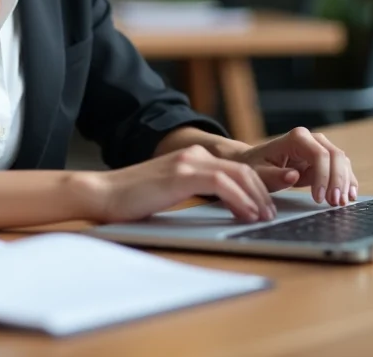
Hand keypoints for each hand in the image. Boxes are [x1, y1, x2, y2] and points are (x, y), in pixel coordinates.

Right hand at [86, 145, 277, 223]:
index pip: (237, 169)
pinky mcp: (182, 175)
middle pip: (244, 170)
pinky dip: (240, 200)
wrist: (103, 194)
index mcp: (192, 157)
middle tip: (270, 214)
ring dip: (256, 198)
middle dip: (263, 193)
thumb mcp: (170, 191)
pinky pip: (223, 185)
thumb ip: (193, 190)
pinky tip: (246, 214)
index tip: (265, 207)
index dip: (256, 187)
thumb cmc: (132, 199)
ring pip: (239, 175)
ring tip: (262, 217)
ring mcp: (188, 163)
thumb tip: (222, 207)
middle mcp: (193, 155)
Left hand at [231, 127, 357, 206]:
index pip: (319, 154)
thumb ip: (274, 176)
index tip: (319, 198)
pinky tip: (350, 195)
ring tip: (341, 203)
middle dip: (338, 180)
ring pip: (342, 162)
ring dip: (345, 182)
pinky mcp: (325, 159)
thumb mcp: (259, 173)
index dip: (323, 176)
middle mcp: (312, 139)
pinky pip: (342, 168)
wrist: (257, 162)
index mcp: (296, 138)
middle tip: (335, 203)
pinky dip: (347, 181)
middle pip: (335, 156)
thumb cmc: (257, 166)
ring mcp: (321, 147)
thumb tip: (293, 176)